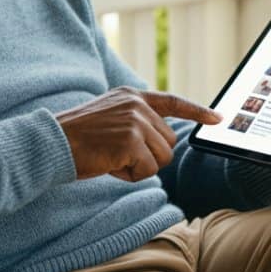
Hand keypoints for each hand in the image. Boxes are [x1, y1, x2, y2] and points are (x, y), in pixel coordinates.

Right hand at [56, 87, 221, 181]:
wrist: (51, 143)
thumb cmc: (78, 138)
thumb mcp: (110, 118)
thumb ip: (136, 121)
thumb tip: (163, 142)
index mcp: (132, 96)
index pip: (173, 102)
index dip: (197, 111)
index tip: (219, 118)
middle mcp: (137, 105)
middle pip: (168, 143)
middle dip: (148, 156)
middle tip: (116, 153)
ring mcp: (135, 121)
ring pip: (161, 159)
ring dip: (138, 167)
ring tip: (110, 157)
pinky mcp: (131, 141)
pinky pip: (146, 170)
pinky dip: (129, 175)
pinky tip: (109, 165)